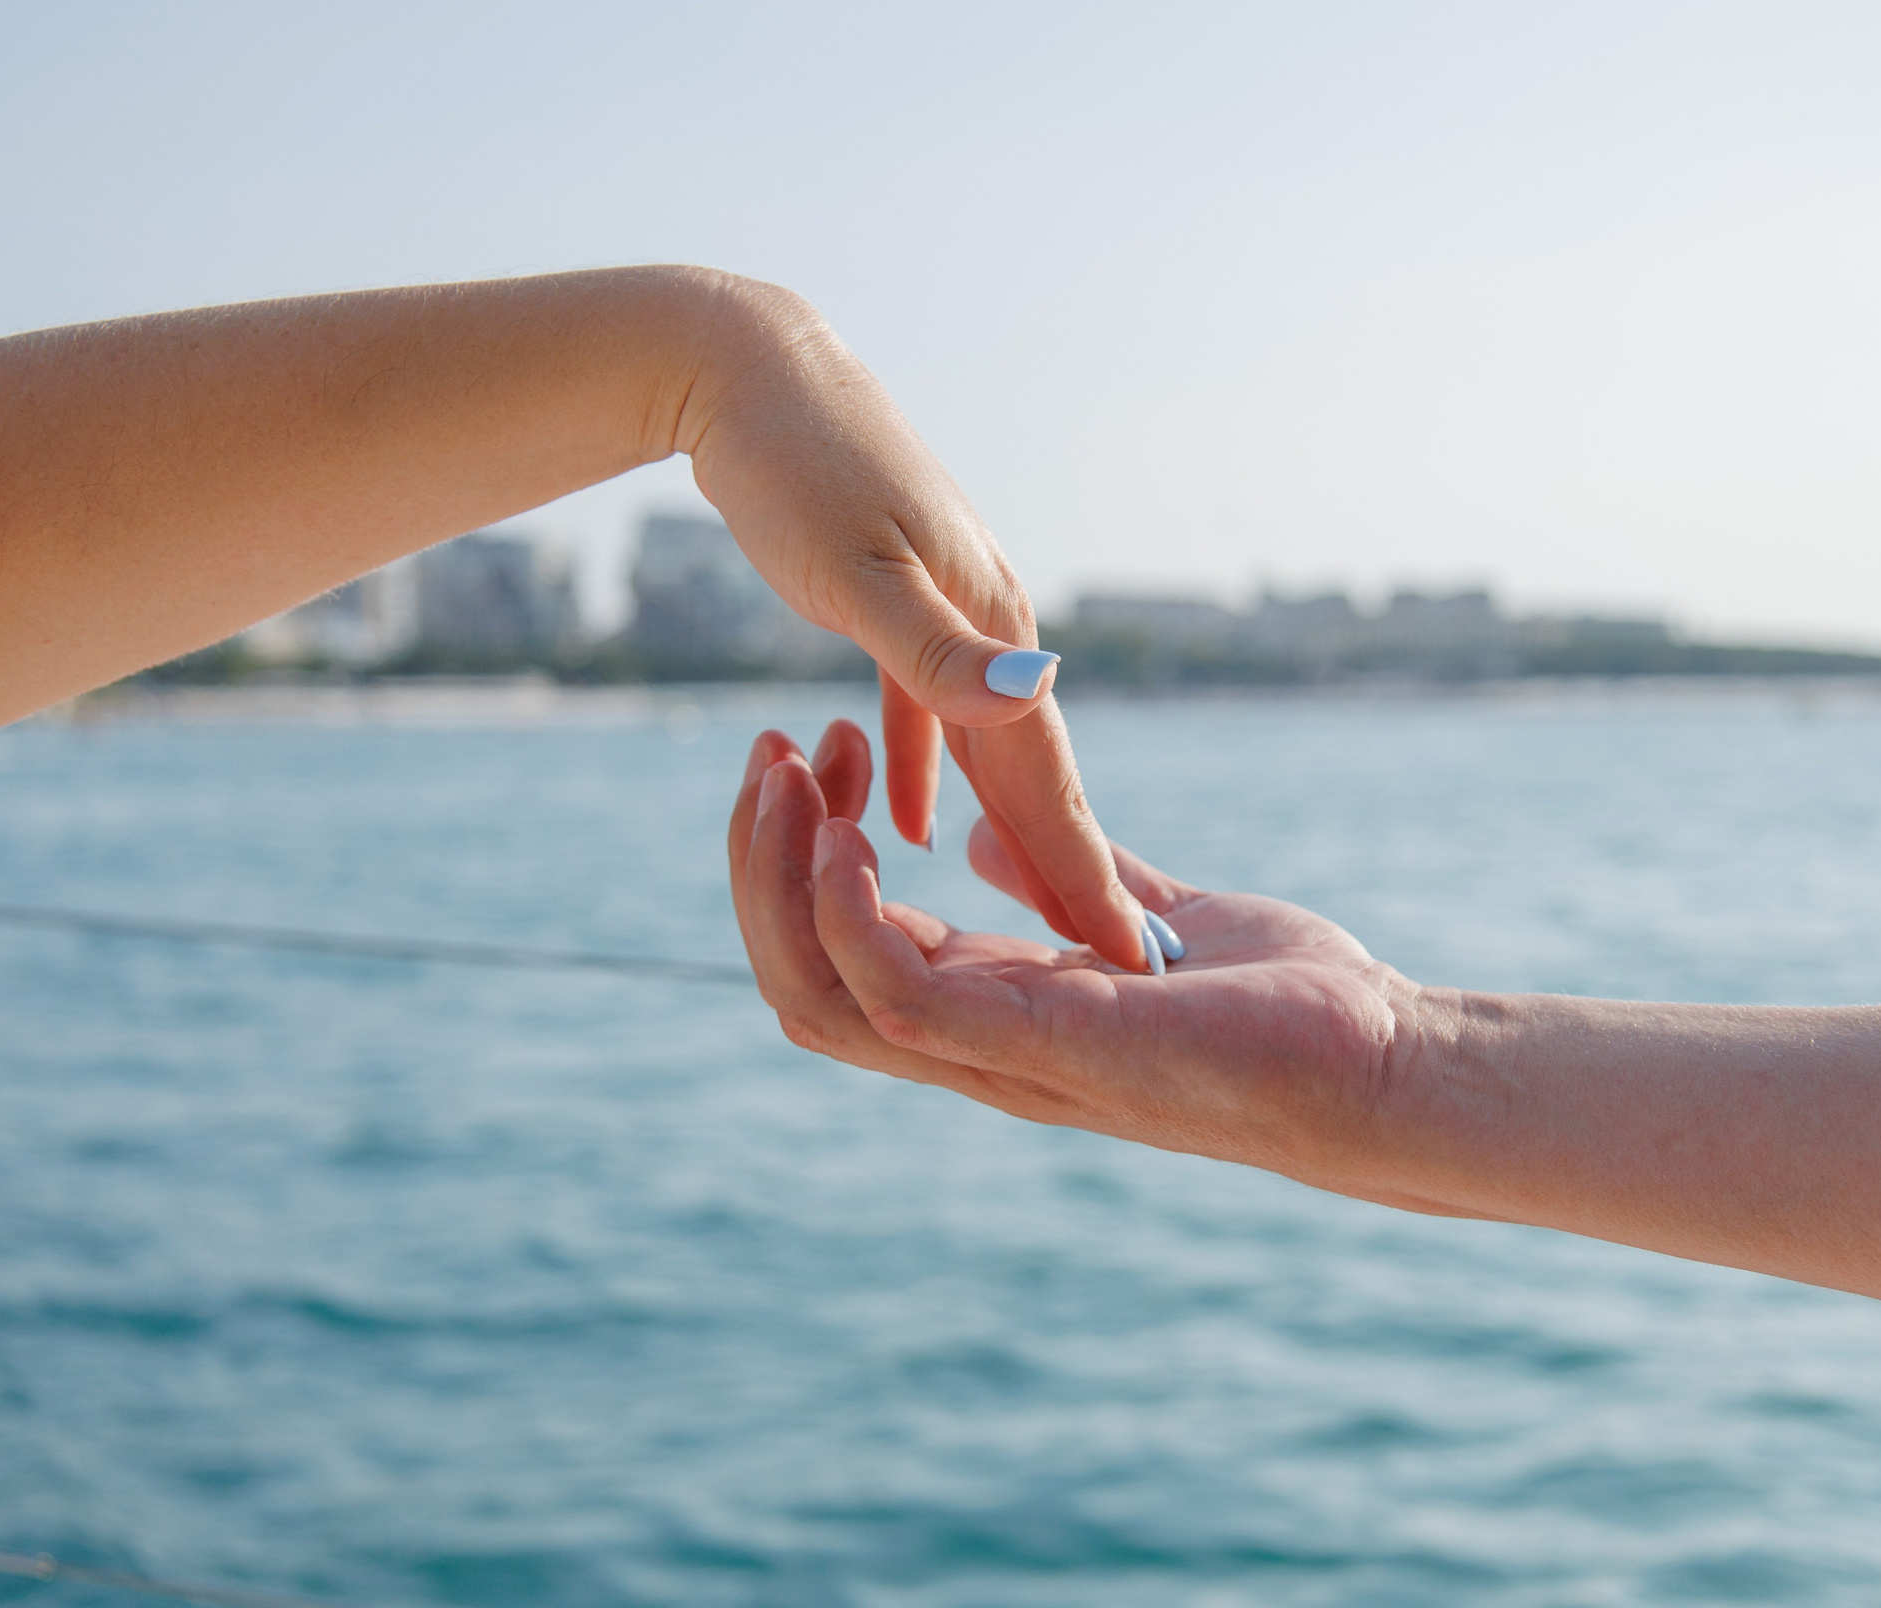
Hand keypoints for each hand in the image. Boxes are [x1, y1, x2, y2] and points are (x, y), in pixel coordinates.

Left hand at [682, 277, 1146, 970]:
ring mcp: (948, 615)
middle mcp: (988, 626)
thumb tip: (1036, 696)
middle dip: (1071, 869)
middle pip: (1034, 773)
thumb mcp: (858, 567)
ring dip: (1016, 830)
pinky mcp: (901, 606)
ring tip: (1047, 914)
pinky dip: (932, 775)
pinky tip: (923, 829)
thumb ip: (938, 650)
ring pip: (989, 749)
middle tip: (1116, 964)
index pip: (1048, 777)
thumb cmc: (793, 466)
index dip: (1083, 871)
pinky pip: (928, 717)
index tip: (1132, 957)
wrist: (748, 371)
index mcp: (990, 627)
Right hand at [728, 723, 1455, 1207]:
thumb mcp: (1150, 917)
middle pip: (799, 977)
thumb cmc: (1290, 1006)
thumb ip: (1064, 880)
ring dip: (780, 879)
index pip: (844, 949)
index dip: (801, 853)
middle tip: (770, 752)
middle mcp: (982, 1043)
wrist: (1383, 1064)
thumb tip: (983, 834)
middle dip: (760, 862)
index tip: (813, 750)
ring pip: (819, 993)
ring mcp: (1006, 1053)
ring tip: (787, 772)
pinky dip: (846, 919)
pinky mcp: (1048, 1047)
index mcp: (998, 1006)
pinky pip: (898, 997)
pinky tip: (845, 836)